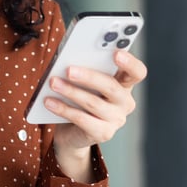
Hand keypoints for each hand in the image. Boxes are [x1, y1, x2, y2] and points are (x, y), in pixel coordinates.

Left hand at [47, 50, 147, 181]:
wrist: (73, 132)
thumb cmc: (80, 98)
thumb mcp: (84, 82)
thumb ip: (84, 68)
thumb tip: (68, 59)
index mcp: (124, 84)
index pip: (137, 72)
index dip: (130, 63)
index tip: (116, 53)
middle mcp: (125, 102)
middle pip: (111, 87)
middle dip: (89, 77)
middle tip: (69, 70)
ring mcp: (116, 119)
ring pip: (93, 103)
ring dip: (71, 91)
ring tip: (53, 83)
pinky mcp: (103, 133)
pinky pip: (81, 119)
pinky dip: (63, 109)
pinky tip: (49, 101)